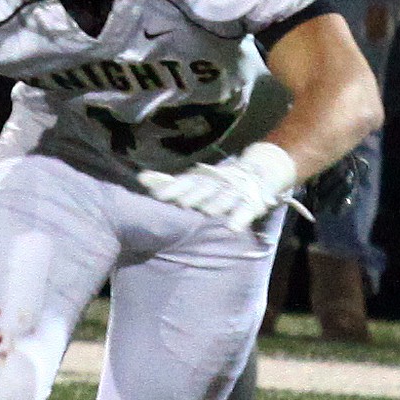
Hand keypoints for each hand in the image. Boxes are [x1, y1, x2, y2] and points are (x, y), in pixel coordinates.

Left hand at [137, 141, 296, 230]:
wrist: (258, 171)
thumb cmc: (215, 182)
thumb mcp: (193, 180)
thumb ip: (168, 182)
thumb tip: (141, 178)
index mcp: (202, 178)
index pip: (184, 181)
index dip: (171, 188)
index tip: (156, 195)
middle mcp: (217, 183)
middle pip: (203, 188)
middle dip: (192, 195)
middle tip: (180, 203)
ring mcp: (235, 192)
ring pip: (224, 197)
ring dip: (216, 203)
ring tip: (208, 212)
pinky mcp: (252, 202)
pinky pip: (246, 210)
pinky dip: (240, 218)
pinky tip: (233, 228)